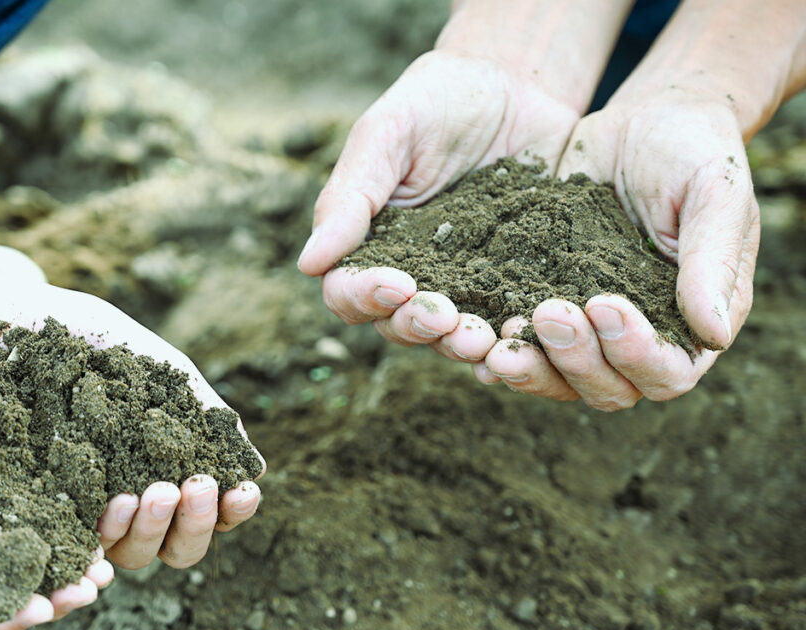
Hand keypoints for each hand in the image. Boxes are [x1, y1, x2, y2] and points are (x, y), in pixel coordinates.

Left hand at [0, 247, 264, 575]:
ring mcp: (73, 509)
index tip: (241, 490)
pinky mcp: (26, 511)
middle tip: (195, 486)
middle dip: (195, 523)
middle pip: (172, 547)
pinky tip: (116, 500)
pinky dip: (102, 534)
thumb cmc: (73, 333)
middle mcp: (118, 497)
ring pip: (129, 555)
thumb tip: (256, 468)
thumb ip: (199, 413)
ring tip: (152, 491)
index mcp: (152, 466)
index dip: (227, 510)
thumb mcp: (148, 366)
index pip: (201, 510)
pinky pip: (70, 544)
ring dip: (154, 530)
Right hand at [297, 50, 579, 364]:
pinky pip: (507, 322)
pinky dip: (512, 338)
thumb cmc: (437, 101)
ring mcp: (464, 284)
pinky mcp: (515, 283)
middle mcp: (411, 275)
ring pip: (449, 336)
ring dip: (460, 344)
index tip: (398, 285)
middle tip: (445, 318)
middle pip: (395, 326)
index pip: (348, 292)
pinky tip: (523, 336)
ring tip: (483, 339)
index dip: (365, 297)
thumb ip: (350, 198)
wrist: (518, 85)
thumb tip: (307, 264)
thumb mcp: (388, 135)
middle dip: (416, 327)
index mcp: (368, 245)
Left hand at [476, 90, 757, 409]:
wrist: (641, 122)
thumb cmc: (693, 152)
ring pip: (557, 379)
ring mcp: (586, 333)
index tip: (603, 304)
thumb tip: (713, 334)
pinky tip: (470, 332)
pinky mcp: (541, 306)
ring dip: (529, 366)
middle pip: (607, 389)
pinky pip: (519, 346)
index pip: (667, 373)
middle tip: (547, 311)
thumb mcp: (713, 194)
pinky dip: (495, 347)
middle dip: (574, 359)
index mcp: (690, 326)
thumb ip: (713, 262)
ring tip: (499, 335)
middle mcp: (637, 342)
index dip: (635, 354)